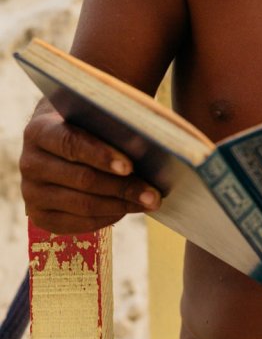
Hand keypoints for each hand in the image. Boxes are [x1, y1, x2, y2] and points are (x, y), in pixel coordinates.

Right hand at [20, 106, 161, 232]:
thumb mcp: (93, 114)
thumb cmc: (86, 122)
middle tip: (154, 194)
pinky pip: (78, 224)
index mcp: (39, 130)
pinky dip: (107, 218)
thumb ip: (112, 124)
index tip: (130, 166)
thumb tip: (149, 142)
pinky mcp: (39, 216)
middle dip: (122, 187)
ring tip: (149, 202)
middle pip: (81, 180)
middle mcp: (30, 163)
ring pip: (82, 205)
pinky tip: (127, 210)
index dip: (101, 156)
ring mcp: (31, 192)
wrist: (59, 137)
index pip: (70, 144)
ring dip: (120, 205)